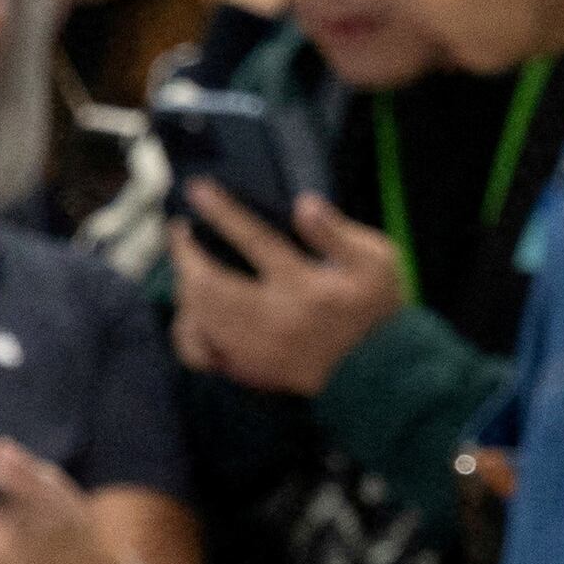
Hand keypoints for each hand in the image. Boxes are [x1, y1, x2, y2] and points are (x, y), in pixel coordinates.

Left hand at [169, 181, 409, 397]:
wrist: (383, 373)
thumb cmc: (380, 312)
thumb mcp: (377, 262)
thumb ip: (338, 232)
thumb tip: (304, 204)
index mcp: (304, 286)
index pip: (254, 240)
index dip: (222, 212)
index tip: (198, 190)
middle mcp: (274, 318)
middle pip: (209, 284)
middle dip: (185, 254)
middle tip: (180, 231)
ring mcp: (258, 347)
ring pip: (199, 317)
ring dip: (184, 287)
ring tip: (185, 266)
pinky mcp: (252, 369)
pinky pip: (202, 353)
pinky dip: (189, 330)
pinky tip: (193, 313)